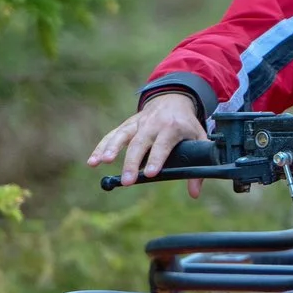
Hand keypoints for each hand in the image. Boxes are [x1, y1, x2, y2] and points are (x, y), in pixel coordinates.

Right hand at [88, 91, 207, 194]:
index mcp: (172, 127)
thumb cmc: (186, 124)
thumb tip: (194, 193)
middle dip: (132, 162)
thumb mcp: (199, 138)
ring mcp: (138, 123)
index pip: (163, 144)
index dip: (156, 158)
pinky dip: (102, 146)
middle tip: (127, 180)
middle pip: (140, 143)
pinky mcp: (127, 125)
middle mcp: (153, 124)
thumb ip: (199, 163)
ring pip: (122, 135)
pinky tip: (93, 161)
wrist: (173, 99)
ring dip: (111, 148)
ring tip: (102, 163)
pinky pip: (112, 135)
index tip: (150, 173)